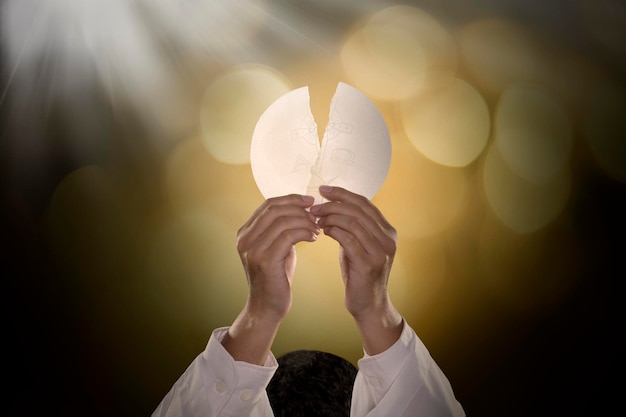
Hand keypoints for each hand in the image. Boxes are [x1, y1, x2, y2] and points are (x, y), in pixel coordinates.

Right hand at [223, 194, 318, 364]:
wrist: (267, 307)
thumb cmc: (275, 277)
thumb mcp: (275, 248)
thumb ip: (280, 230)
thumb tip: (300, 209)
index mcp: (245, 233)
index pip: (268, 204)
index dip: (291, 199)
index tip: (310, 201)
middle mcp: (245, 239)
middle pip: (274, 209)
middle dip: (299, 208)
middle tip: (316, 214)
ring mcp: (252, 249)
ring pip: (283, 221)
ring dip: (305, 221)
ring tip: (317, 228)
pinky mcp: (265, 260)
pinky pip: (289, 236)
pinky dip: (304, 232)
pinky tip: (314, 237)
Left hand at [310, 185, 401, 353]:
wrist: (368, 305)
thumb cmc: (359, 274)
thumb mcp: (358, 246)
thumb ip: (352, 227)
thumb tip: (332, 206)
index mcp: (387, 231)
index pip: (364, 203)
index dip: (343, 194)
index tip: (323, 189)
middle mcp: (388, 238)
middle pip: (359, 210)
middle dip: (334, 204)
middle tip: (315, 205)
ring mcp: (381, 251)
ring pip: (353, 222)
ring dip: (331, 217)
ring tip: (316, 218)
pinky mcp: (369, 263)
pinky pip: (349, 239)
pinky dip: (334, 231)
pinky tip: (323, 231)